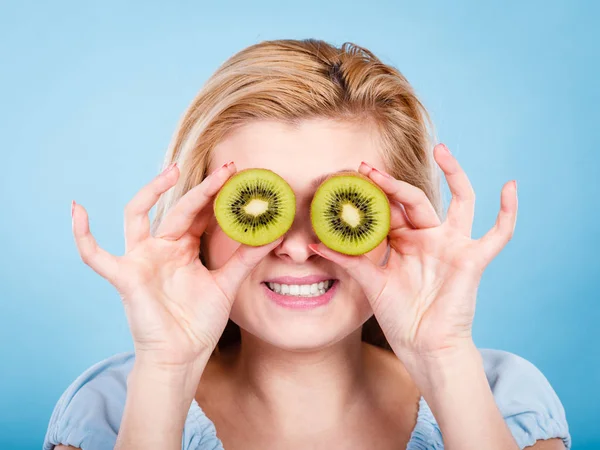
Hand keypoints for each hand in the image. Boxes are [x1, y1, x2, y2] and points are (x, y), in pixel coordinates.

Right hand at [71, 161, 280, 368]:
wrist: (182, 357)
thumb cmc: (199, 322)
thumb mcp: (227, 284)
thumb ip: (246, 258)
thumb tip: (273, 234)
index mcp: (183, 248)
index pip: (198, 213)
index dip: (216, 194)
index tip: (238, 174)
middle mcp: (161, 248)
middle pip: (177, 209)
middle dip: (201, 189)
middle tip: (226, 169)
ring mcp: (141, 259)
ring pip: (137, 216)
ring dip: (151, 191)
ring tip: (174, 171)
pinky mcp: (125, 277)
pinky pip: (96, 255)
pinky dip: (83, 235)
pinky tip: (77, 209)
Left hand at [308, 143, 517, 361]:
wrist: (424, 347)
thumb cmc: (399, 317)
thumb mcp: (371, 283)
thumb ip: (347, 261)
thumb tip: (313, 245)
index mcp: (405, 242)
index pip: (392, 208)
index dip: (375, 192)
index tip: (355, 174)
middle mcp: (430, 238)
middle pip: (416, 199)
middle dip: (392, 183)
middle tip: (368, 167)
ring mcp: (453, 245)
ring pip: (461, 201)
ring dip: (453, 174)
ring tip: (441, 149)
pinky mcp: (472, 259)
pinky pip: (498, 233)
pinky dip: (508, 211)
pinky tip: (511, 186)